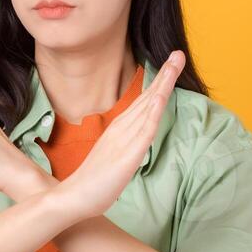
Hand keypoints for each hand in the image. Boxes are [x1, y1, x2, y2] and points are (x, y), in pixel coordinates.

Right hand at [57, 49, 184, 218]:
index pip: (143, 103)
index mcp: (119, 130)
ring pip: (149, 107)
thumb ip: (123, 148)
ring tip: (175, 62)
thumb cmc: (92, 184)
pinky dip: (153, 111)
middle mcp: (122, 129)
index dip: (158, 83)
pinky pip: (144, 130)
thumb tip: (133, 144)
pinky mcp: (128, 155)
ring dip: (163, 84)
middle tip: (178, 53)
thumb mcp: (113, 160)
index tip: (170, 65)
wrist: (73, 199)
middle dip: (164, 75)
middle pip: (148, 97)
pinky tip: (161, 96)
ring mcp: (124, 140)